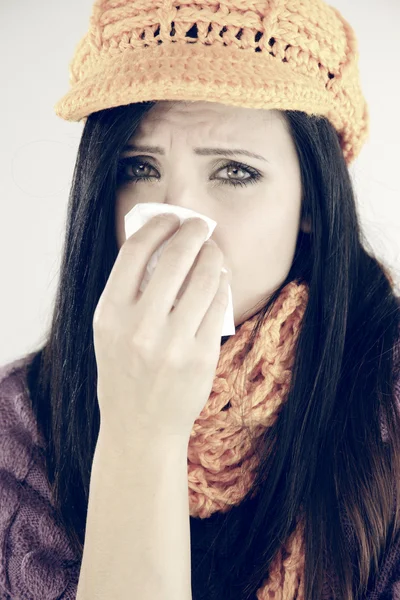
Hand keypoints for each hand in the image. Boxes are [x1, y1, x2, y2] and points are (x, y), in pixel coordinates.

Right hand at [92, 213, 230, 443]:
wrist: (139, 428)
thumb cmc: (123, 374)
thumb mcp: (110, 332)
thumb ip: (129, 292)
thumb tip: (162, 244)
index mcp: (110, 314)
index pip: (135, 251)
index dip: (158, 226)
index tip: (171, 218)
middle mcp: (139, 326)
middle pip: (175, 257)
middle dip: (193, 231)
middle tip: (202, 225)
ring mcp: (172, 343)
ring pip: (204, 278)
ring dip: (213, 256)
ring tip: (214, 252)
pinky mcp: (200, 357)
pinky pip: (218, 306)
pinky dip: (221, 285)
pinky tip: (220, 280)